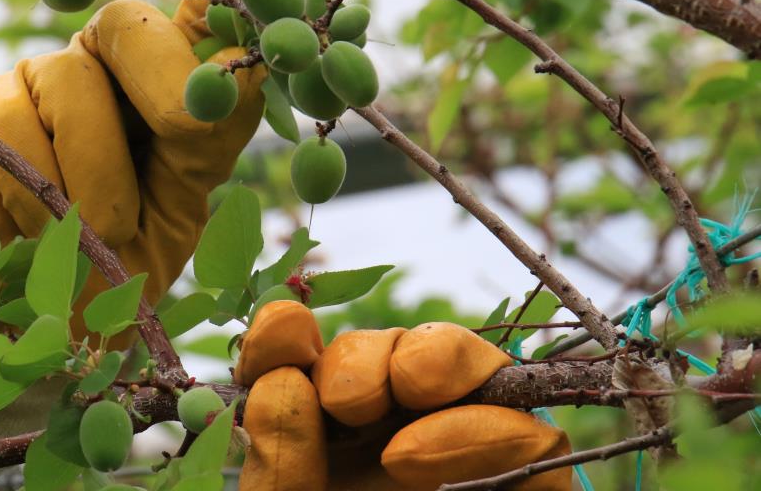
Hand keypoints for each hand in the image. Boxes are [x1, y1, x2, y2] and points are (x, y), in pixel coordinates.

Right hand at [0, 0, 305, 452]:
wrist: (30, 333)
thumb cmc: (114, 269)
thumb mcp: (180, 207)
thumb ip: (209, 139)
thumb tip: (247, 66)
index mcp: (160, 91)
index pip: (198, 21)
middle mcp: (99, 75)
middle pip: (129, 21)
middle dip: (164, 77)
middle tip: (183, 135)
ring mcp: (32, 88)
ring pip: (71, 78)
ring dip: (100, 169)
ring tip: (106, 230)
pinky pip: (10, 121)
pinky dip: (35, 184)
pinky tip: (38, 223)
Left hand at [235, 301, 571, 490]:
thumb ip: (279, 461)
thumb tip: (287, 378)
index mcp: (327, 447)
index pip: (304, 365)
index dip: (284, 340)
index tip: (280, 335)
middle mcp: (393, 440)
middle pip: (392, 350)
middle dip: (369, 354)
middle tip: (348, 400)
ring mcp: (466, 454)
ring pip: (466, 366)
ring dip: (430, 364)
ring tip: (393, 424)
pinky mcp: (529, 484)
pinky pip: (532, 432)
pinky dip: (482, 427)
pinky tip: (417, 459)